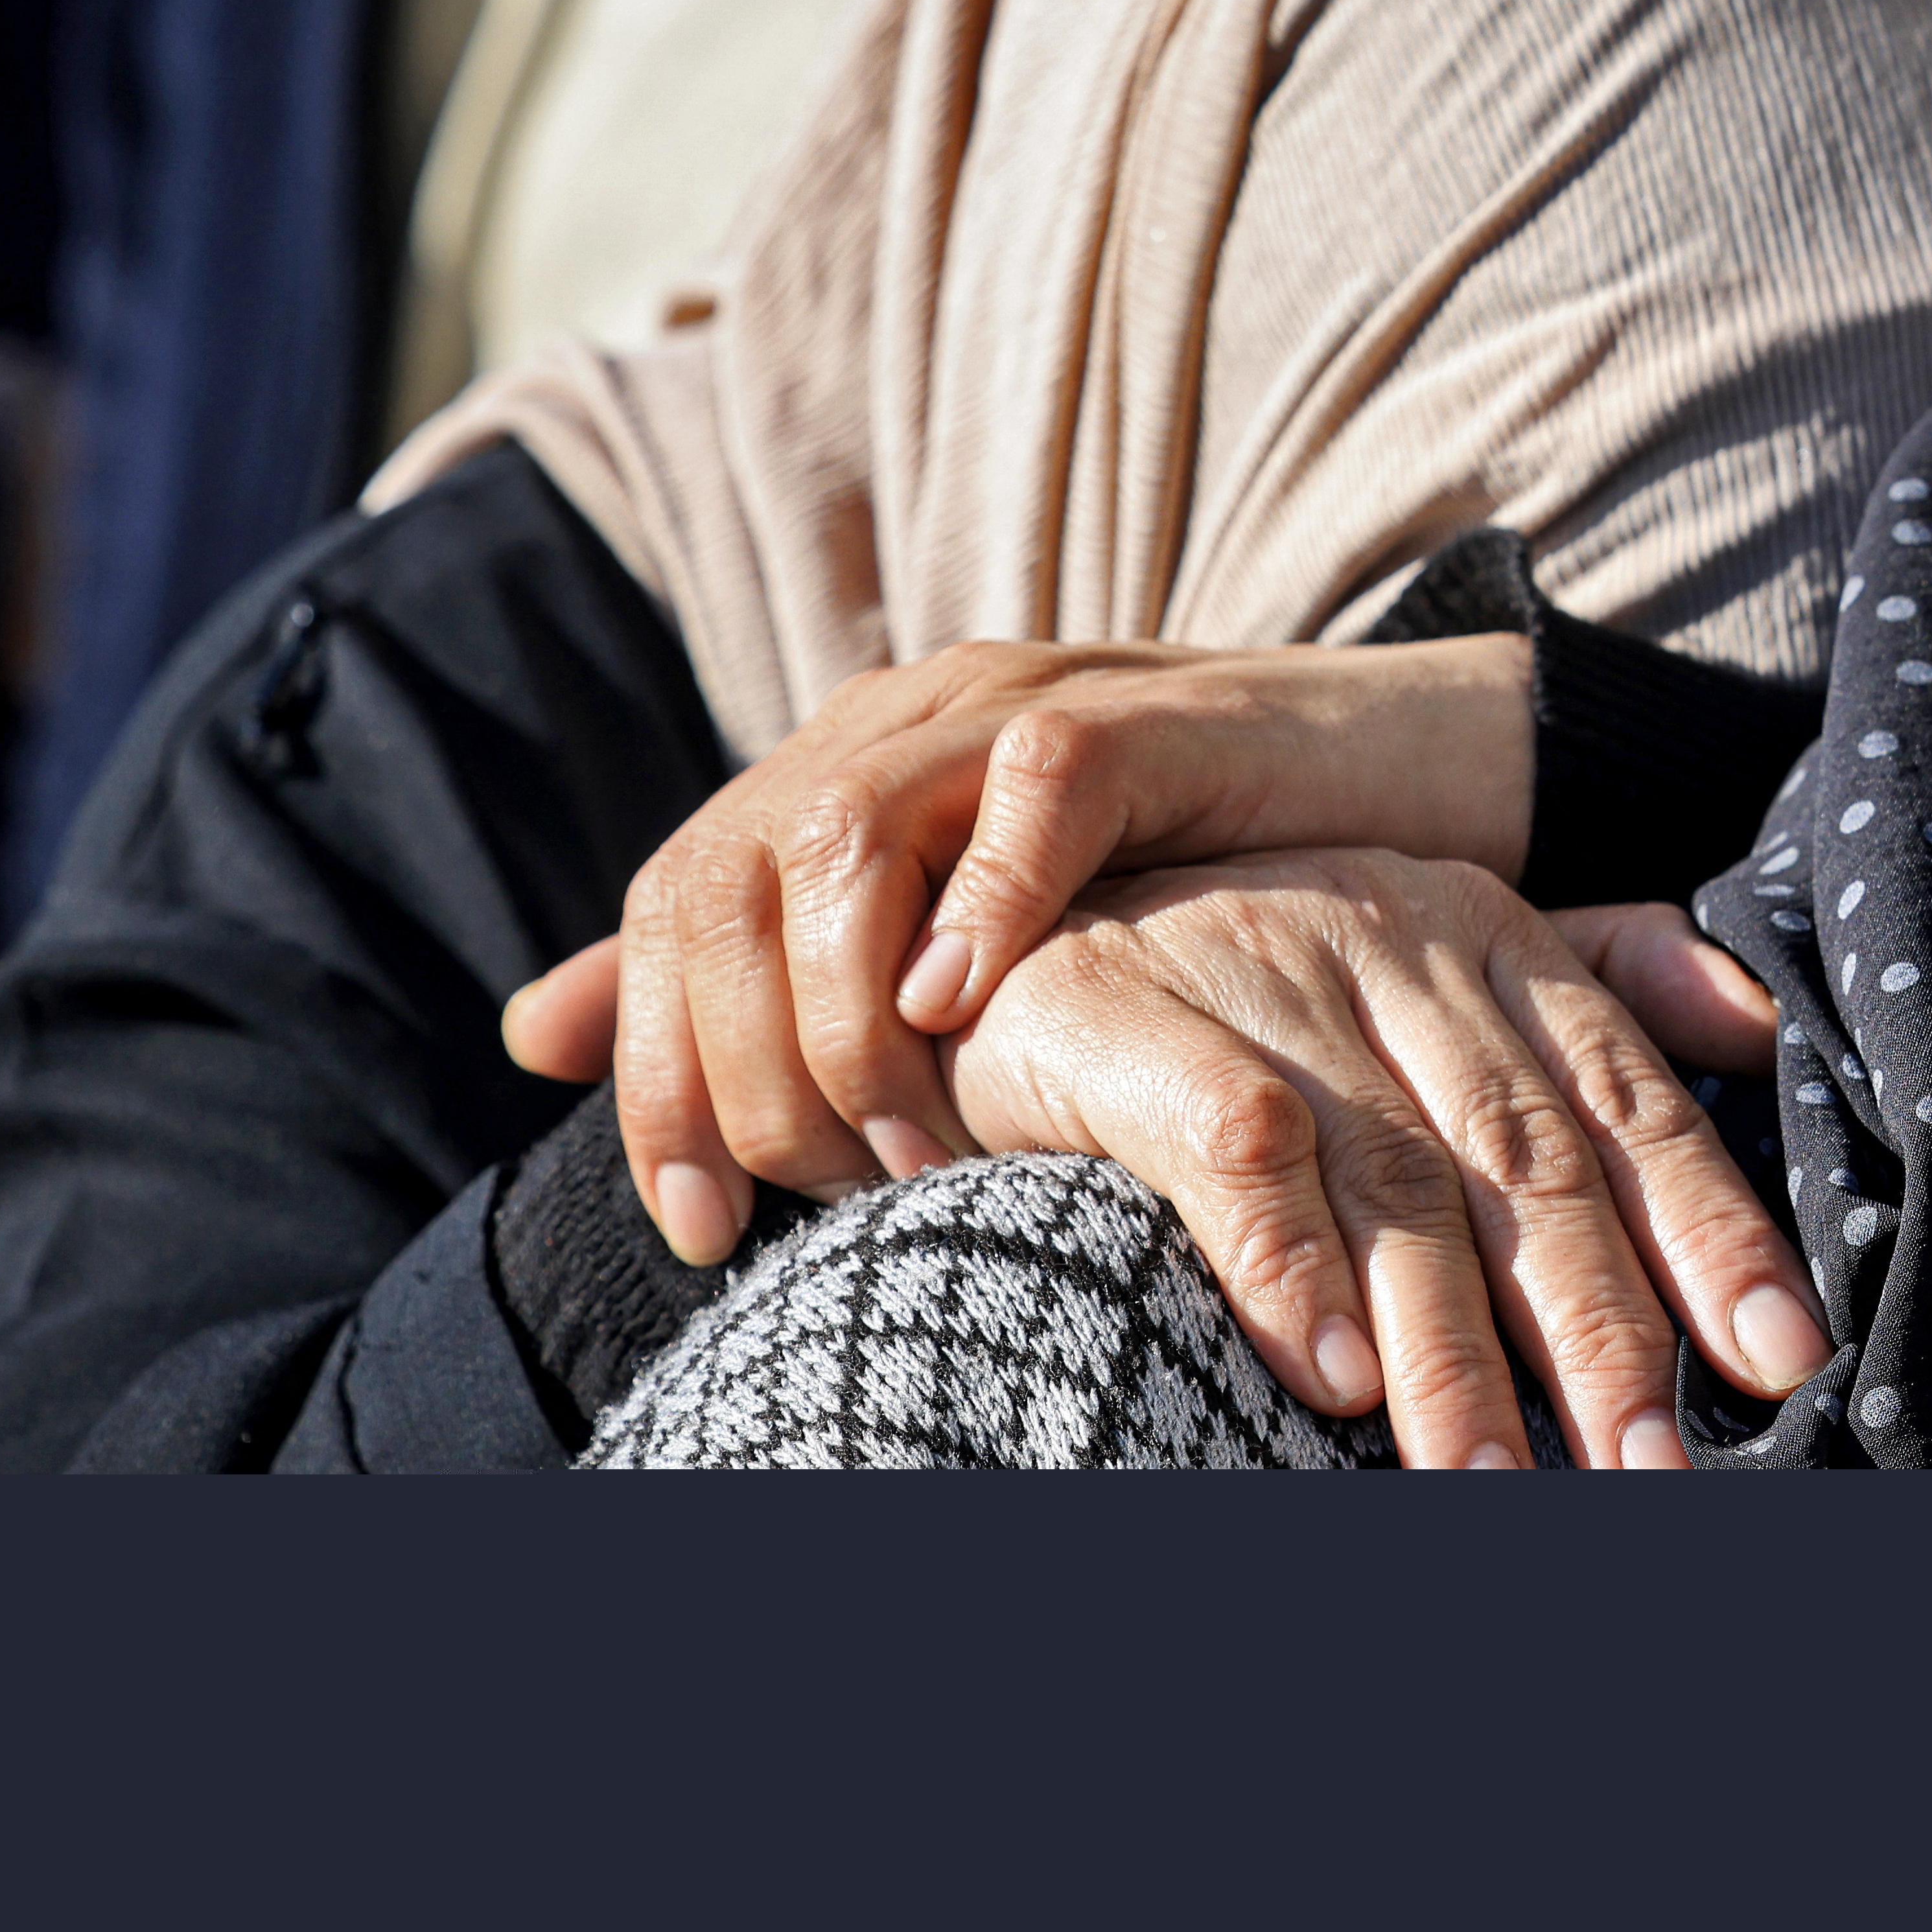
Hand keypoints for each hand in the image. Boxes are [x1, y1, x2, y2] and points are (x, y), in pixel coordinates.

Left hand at [501, 635, 1533, 1263]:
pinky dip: (984, 901)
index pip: (667, 912)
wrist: (1397, 777)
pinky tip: (969, 1007)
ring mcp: (1012, 706)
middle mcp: (896, 723)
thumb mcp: (960, 946)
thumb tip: (534, 1038)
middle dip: (735, 1061)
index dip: (651, 1076)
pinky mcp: (1144, 716)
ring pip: (836, 834)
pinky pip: (1030, 790)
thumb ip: (756, 977)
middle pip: (722, 879)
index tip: (691, 1225)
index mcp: (836, 775)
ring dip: (845, 1010)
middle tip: (819, 1191)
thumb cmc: (1187, 884)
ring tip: (904, 1138)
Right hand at [941, 852, 1821, 1470]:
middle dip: (1600, 1332)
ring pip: (1394, 1186)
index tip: (1779, 1361)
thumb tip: (1758, 1027)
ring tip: (1504, 1491)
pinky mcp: (1124, 1020)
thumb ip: (1593, 986)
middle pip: (1527, 1166)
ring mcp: (1260, 973)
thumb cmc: (1240, 975)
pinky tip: (1339, 1379)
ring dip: (1455, 1357)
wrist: (992, 917)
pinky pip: (1234, 1149)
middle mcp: (1392, 944)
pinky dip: (1291, 1264)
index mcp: (1483, 935)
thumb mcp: (1424, 957)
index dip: (1712, 1232)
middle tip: (1653, 1469)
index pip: (1625, 1102)